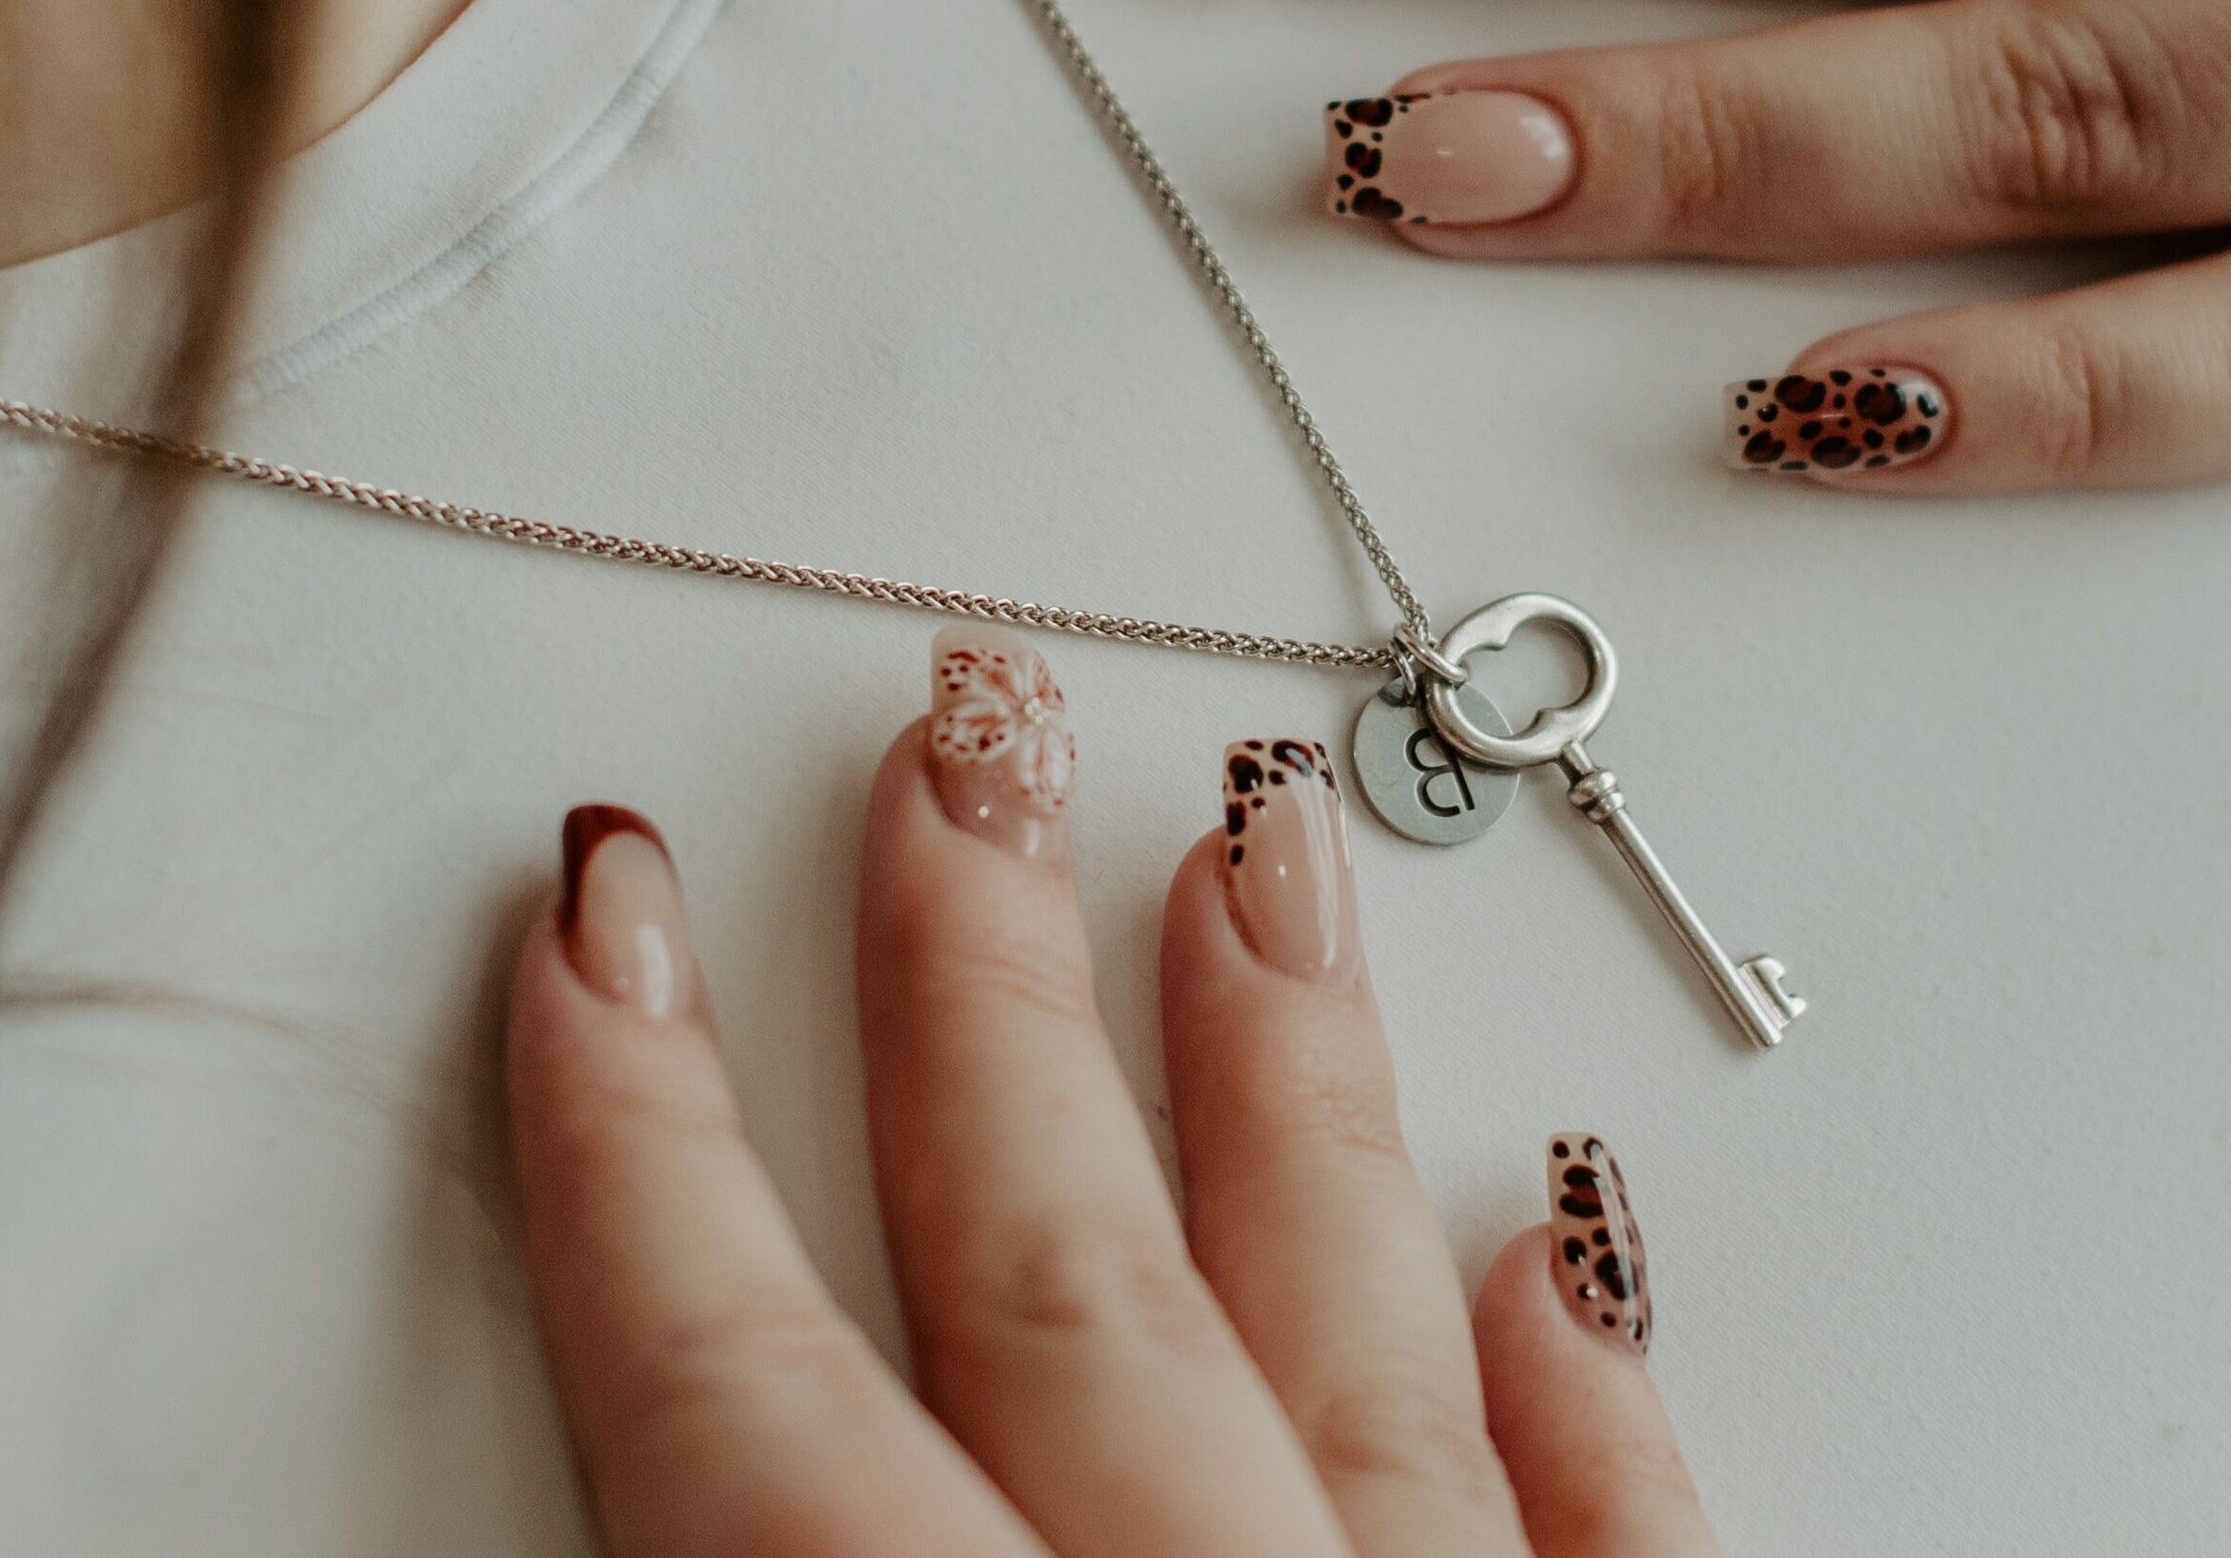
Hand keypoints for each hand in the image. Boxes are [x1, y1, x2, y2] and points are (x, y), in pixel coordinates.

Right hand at [501, 626, 1718, 1556]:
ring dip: (1287, 1091)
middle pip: (1064, 1286)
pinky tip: (1559, 1251)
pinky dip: (1587, 1410)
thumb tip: (649, 1494)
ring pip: (1351, 1346)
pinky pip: (1628, 1557)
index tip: (602, 927)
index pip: (751, 1416)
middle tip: (959, 752)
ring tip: (1255, 859)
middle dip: (983, 999)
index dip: (649, 1161)